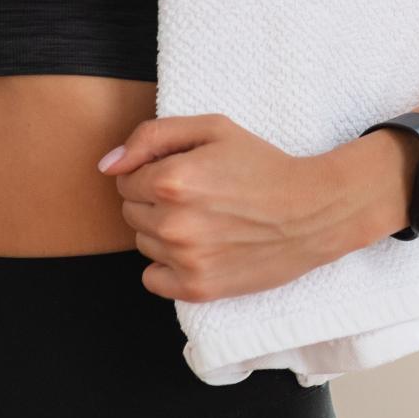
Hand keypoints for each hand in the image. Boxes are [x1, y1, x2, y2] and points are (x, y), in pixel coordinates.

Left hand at [98, 112, 360, 302]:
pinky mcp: (199, 289)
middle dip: (153, 200)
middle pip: (130, 212)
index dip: (150, 171)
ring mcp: (185, 260)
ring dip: (161, 231)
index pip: (125, 178)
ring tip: (202, 219)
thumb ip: (151, 137)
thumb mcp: (210, 128)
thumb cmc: (260, 164)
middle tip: (195, 195)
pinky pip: (152, 279)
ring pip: (142, 243)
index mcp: (171, 180)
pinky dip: (167, 265)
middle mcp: (173, 224)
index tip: (182, 171)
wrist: (311, 211)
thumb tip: (107, 165)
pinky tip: (196, 248)